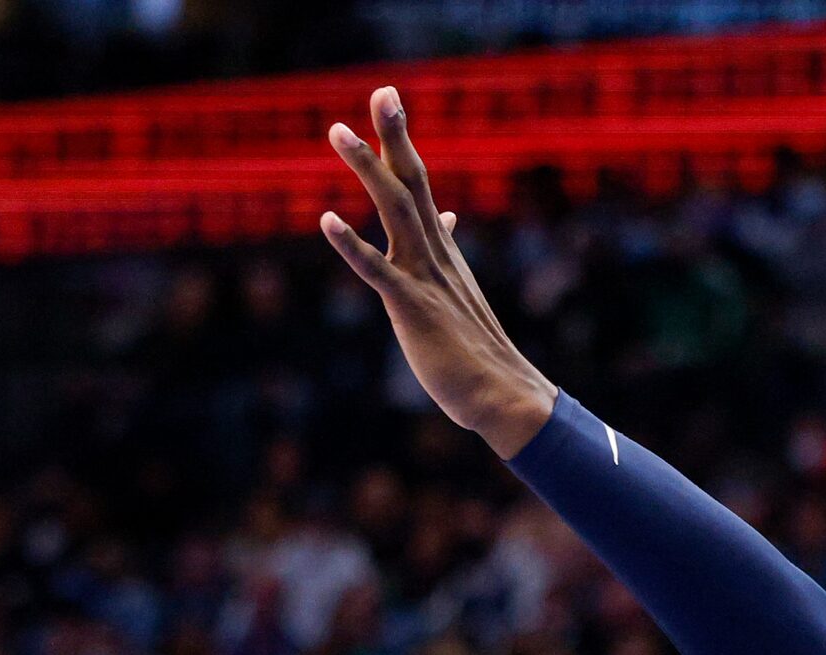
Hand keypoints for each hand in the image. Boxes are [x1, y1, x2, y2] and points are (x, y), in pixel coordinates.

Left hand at [322, 86, 556, 455]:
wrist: (500, 393)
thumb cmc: (474, 348)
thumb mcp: (458, 289)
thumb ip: (446, 249)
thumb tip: (447, 217)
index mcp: (441, 248)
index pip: (419, 183)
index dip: (400, 143)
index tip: (388, 101)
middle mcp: (435, 253)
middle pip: (412, 181)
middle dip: (393, 135)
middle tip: (381, 91)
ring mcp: (425, 277)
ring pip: (395, 210)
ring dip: (367, 169)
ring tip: (338, 132)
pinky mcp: (413, 308)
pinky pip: (377, 270)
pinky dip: (351, 244)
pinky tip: (325, 220)